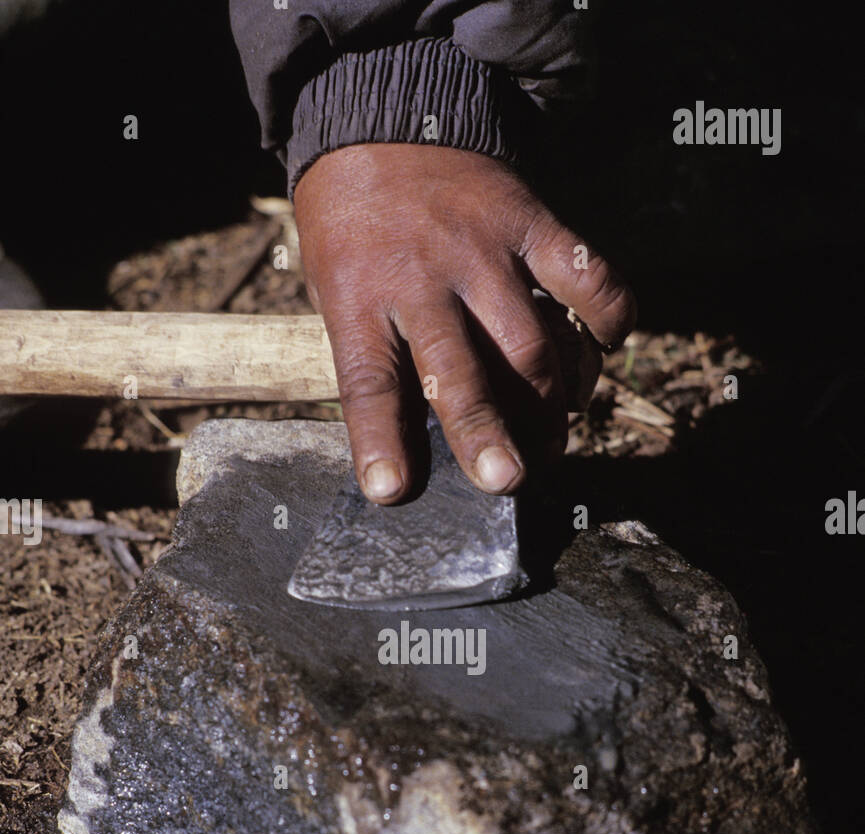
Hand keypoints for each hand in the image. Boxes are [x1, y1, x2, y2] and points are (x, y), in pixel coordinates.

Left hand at [294, 144, 635, 503]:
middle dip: (487, 434)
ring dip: (553, 401)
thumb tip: (411, 448)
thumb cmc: (354, 226)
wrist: (381, 114)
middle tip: (509, 482)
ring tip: (556, 440)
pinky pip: (584, 275)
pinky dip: (607, 317)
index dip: (380, 441)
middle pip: (460, 371)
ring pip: (531, 341)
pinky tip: (603, 348)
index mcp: (358, 298)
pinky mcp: (530, 220)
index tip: (391, 491)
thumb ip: (374, 355)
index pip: (368, 382)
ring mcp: (481, 249)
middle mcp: (422, 277)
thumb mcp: (333, 287)